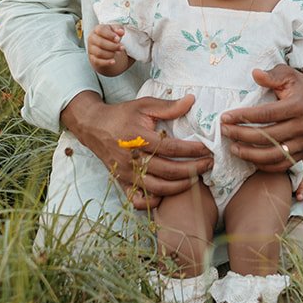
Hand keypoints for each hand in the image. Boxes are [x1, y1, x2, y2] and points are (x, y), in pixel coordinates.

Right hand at [61, 91, 212, 209]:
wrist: (94, 127)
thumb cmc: (122, 115)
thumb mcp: (144, 105)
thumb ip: (168, 106)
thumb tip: (192, 100)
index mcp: (139, 138)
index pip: (171, 148)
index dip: (192, 150)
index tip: (207, 149)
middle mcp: (132, 159)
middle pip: (168, 171)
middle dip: (193, 169)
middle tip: (208, 164)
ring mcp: (127, 173)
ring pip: (158, 188)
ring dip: (180, 186)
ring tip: (196, 178)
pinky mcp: (122, 182)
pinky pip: (138, 200)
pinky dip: (153, 201)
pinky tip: (168, 194)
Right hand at [87, 24, 132, 75]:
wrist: (105, 45)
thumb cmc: (110, 36)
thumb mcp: (115, 30)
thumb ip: (118, 29)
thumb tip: (121, 32)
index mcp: (97, 29)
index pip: (101, 30)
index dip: (110, 35)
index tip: (118, 39)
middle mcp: (92, 38)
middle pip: (100, 43)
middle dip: (113, 46)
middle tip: (121, 47)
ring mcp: (91, 49)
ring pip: (99, 53)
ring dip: (111, 54)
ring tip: (118, 52)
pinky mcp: (92, 58)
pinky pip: (98, 61)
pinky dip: (106, 62)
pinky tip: (113, 61)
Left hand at [219, 64, 302, 171]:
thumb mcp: (290, 75)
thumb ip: (272, 75)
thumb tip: (254, 74)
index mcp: (297, 106)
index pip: (266, 114)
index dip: (243, 116)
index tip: (225, 117)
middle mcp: (302, 127)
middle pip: (267, 137)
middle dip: (241, 135)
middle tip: (224, 131)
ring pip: (273, 155)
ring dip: (250, 154)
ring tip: (233, 148)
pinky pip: (282, 165)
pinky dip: (264, 165)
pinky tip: (250, 158)